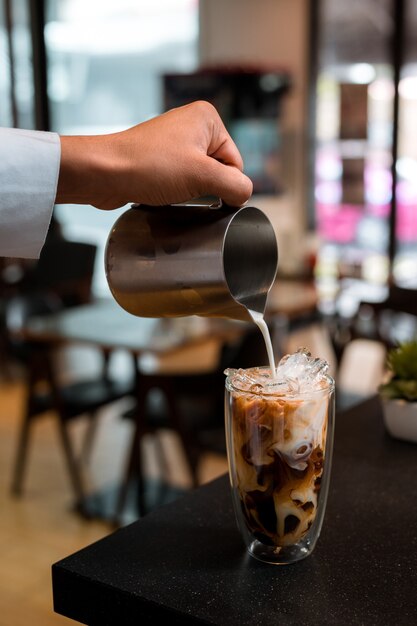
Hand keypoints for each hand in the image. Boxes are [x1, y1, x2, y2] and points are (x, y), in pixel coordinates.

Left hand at [56, 101, 252, 208]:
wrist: (103, 173)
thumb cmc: (148, 167)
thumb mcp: (202, 176)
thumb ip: (235, 186)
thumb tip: (245, 195)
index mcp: (207, 118)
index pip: (235, 162)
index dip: (224, 183)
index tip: (202, 189)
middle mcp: (191, 125)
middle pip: (218, 170)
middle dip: (205, 187)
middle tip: (182, 188)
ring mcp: (173, 142)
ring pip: (199, 179)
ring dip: (189, 192)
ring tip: (169, 189)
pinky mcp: (158, 159)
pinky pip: (180, 181)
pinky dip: (176, 192)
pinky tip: (162, 193)